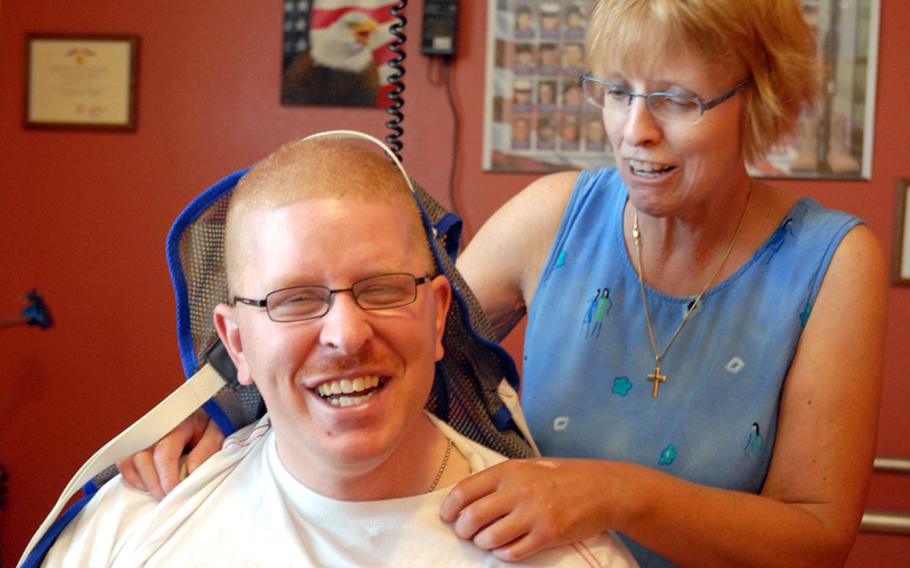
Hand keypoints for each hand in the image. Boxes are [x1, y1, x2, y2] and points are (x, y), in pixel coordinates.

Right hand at [116, 409, 222, 498]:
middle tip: (172, 496)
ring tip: (164, 490)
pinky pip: (125, 468)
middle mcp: (151, 428)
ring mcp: (138, 437)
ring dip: (148, 483)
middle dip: (158, 485)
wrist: (191, 418)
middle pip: (144, 461)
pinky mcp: (129, 447)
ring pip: (131, 465)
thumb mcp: (213, 433)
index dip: (168, 477)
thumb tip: (193, 471)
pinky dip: (137, 480)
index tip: (176, 492)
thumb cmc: (201, 427)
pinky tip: (153, 483)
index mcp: (175, 423)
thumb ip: (207, 450)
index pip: (164, 453)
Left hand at [440, 458, 613, 561]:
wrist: (601, 488)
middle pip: (472, 518)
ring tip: (487, 540)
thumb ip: (499, 480)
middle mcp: (518, 490)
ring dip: (482, 544)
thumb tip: (466, 497)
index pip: (464, 491)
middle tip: (466, 533)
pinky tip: (506, 548)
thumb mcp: (527, 467)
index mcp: (508, 471)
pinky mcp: (547, 535)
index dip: (449, 508)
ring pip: (489, 538)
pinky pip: (512, 552)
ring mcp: (533, 514)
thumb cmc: (561, 476)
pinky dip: (503, 554)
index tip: (447, 517)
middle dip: (463, 531)